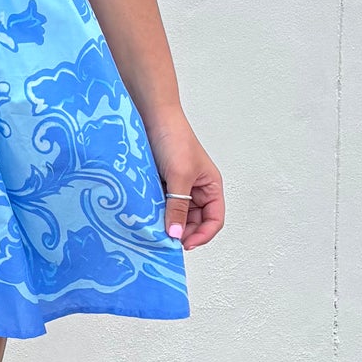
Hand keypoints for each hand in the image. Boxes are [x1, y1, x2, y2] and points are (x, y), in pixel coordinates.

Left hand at [148, 108, 224, 250]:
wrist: (152, 117)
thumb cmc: (174, 139)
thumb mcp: (179, 176)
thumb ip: (178, 206)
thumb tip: (175, 234)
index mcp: (210, 186)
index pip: (214, 220)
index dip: (202, 235)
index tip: (184, 244)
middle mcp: (196, 189)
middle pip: (194, 222)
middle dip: (182, 231)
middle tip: (165, 239)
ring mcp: (178, 188)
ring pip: (176, 216)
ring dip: (167, 223)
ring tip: (155, 229)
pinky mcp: (160, 185)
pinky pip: (161, 206)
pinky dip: (156, 214)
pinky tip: (147, 218)